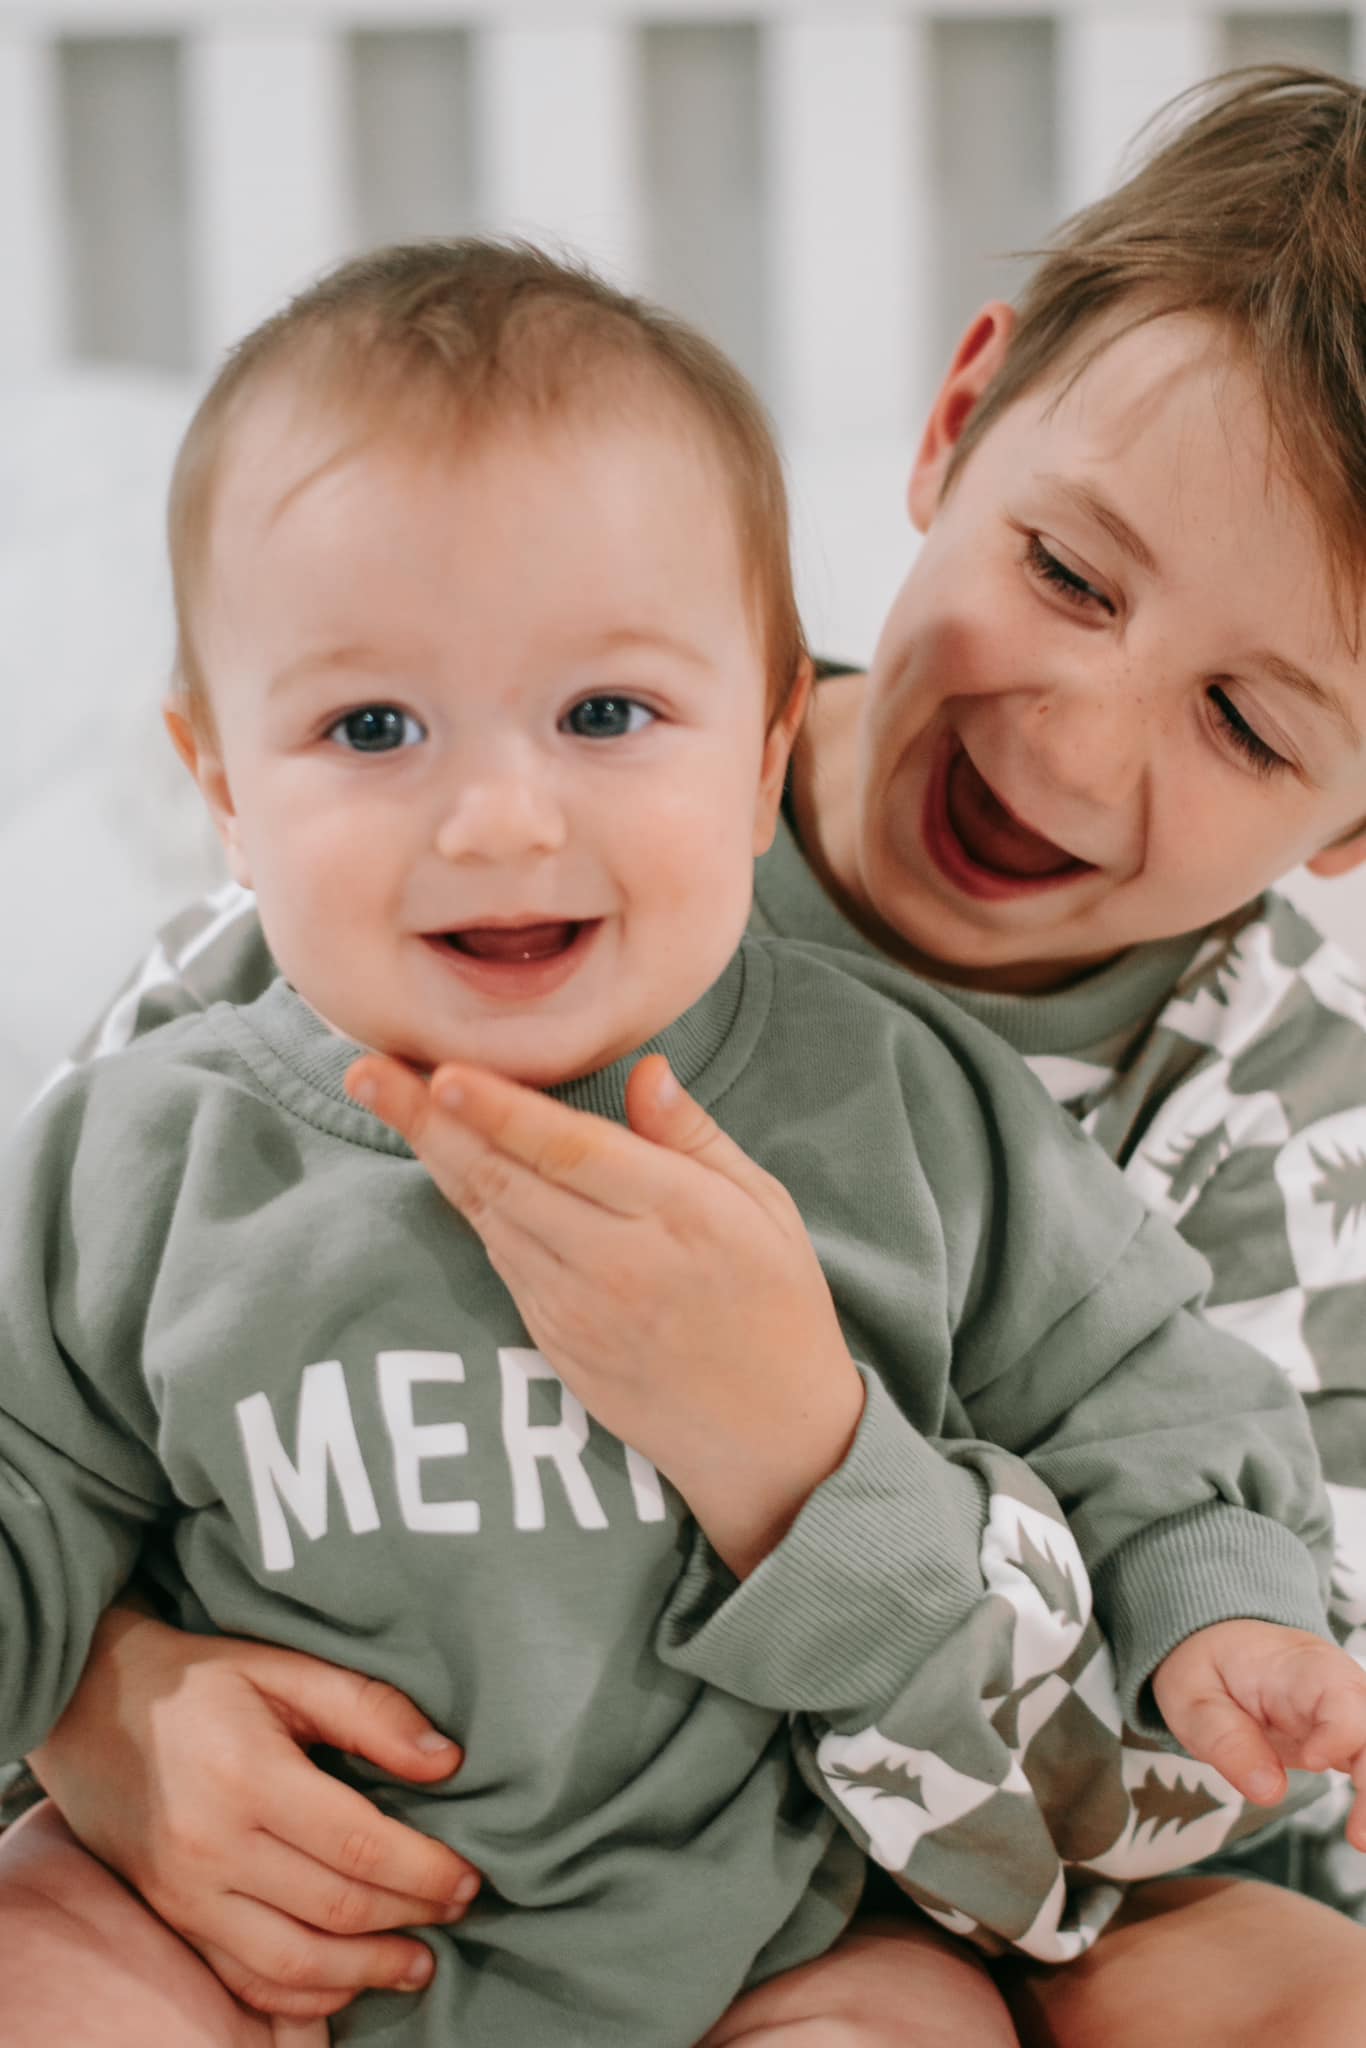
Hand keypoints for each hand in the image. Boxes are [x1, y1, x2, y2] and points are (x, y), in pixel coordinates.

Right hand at [29, 1604, 479, 2020]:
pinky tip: (345, 1984)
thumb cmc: (202, 1680)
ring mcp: (185, 1895)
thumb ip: (369, 1710)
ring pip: (291, 1964)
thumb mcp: (286, 1668)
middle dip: (410, 1917)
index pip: (359, 1844)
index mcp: (249, 1776)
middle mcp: (212, 1847)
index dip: (425, 1870)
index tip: (469, 1875)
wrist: (91, 1705)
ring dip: (365, 1972)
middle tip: (459, 1909)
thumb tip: (446, 1761)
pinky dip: (301, 1998)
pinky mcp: (171, 1918)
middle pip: (335, 1908)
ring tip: (417, 1962)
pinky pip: (242, 1981)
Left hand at [346, 1052, 864, 1576]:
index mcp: (682, 1217)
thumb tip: (647, 1069)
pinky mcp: (554, 1340)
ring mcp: (579, 1308)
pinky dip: (464, 1201)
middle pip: (507, 1178)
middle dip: (428, 1119)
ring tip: (380, 1095)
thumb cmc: (778, 1305)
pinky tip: (437, 1157)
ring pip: (489, 1214)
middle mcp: (621, 1262)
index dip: (503, 1112)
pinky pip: (499, 1256)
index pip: (572, 1153)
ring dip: (431, 1152)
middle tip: (365, 1067)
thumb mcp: (764, 1208)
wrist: (770, 1440)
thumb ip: (696, 1138)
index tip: (445, 1073)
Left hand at [1153, 1619, 1365, 1846]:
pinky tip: (1362, 1831)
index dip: (1340, 1731)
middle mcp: (1337, 1687)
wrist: (1220, 1649)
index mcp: (1299, 1667)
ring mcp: (1348, 1714)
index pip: (1341, 1694)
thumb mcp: (1193, 1698)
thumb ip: (1226, 1740)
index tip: (1313, 1762)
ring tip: (1360, 1838)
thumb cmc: (1208, 1668)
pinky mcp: (1349, 1740)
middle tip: (1359, 1833)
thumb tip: (1270, 1791)